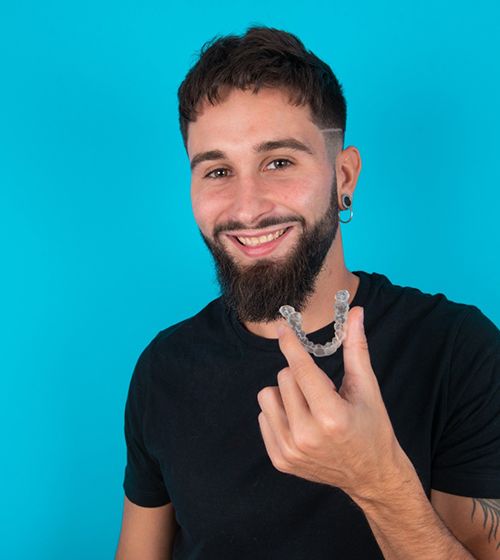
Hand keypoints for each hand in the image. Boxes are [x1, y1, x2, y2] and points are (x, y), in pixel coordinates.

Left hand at [257, 306, 409, 502]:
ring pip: (267, 396)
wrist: (372, 475)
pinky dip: (279, 412)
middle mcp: (306, 436)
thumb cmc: (372, 427)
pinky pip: (263, 417)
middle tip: (322, 392)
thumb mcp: (367, 388)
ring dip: (286, 393)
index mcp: (331, 416)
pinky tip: (301, 422)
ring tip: (309, 406)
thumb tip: (355, 312)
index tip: (283, 328)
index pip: (301, 370)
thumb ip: (356, 348)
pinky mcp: (280, 460)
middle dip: (300, 375)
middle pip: (283, 377)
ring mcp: (290, 451)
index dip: (291, 345)